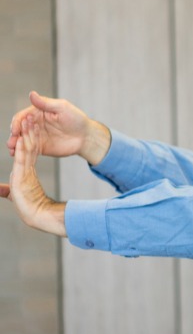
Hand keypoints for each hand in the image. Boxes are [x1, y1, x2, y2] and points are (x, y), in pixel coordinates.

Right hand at [4, 116, 66, 235]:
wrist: (37, 217)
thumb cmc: (33, 208)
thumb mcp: (27, 194)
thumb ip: (16, 187)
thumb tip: (14, 179)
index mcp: (25, 172)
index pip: (27, 151)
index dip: (27, 138)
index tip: (29, 125)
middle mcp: (22, 170)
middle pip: (25, 146)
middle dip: (26, 131)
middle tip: (28, 116)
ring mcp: (20, 173)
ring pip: (23, 149)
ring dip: (25, 135)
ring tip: (27, 120)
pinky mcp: (21, 176)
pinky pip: (23, 158)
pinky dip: (24, 147)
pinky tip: (25, 137)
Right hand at [8, 91, 110, 164]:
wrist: (86, 137)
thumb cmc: (76, 119)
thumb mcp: (62, 108)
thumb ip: (46, 103)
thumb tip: (31, 94)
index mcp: (37, 112)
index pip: (22, 117)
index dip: (17, 123)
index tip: (15, 130)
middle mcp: (34, 124)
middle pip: (19, 129)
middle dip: (14, 136)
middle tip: (11, 142)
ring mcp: (37, 136)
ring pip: (22, 140)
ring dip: (16, 145)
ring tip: (12, 150)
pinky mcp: (40, 147)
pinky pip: (29, 149)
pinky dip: (23, 152)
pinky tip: (18, 156)